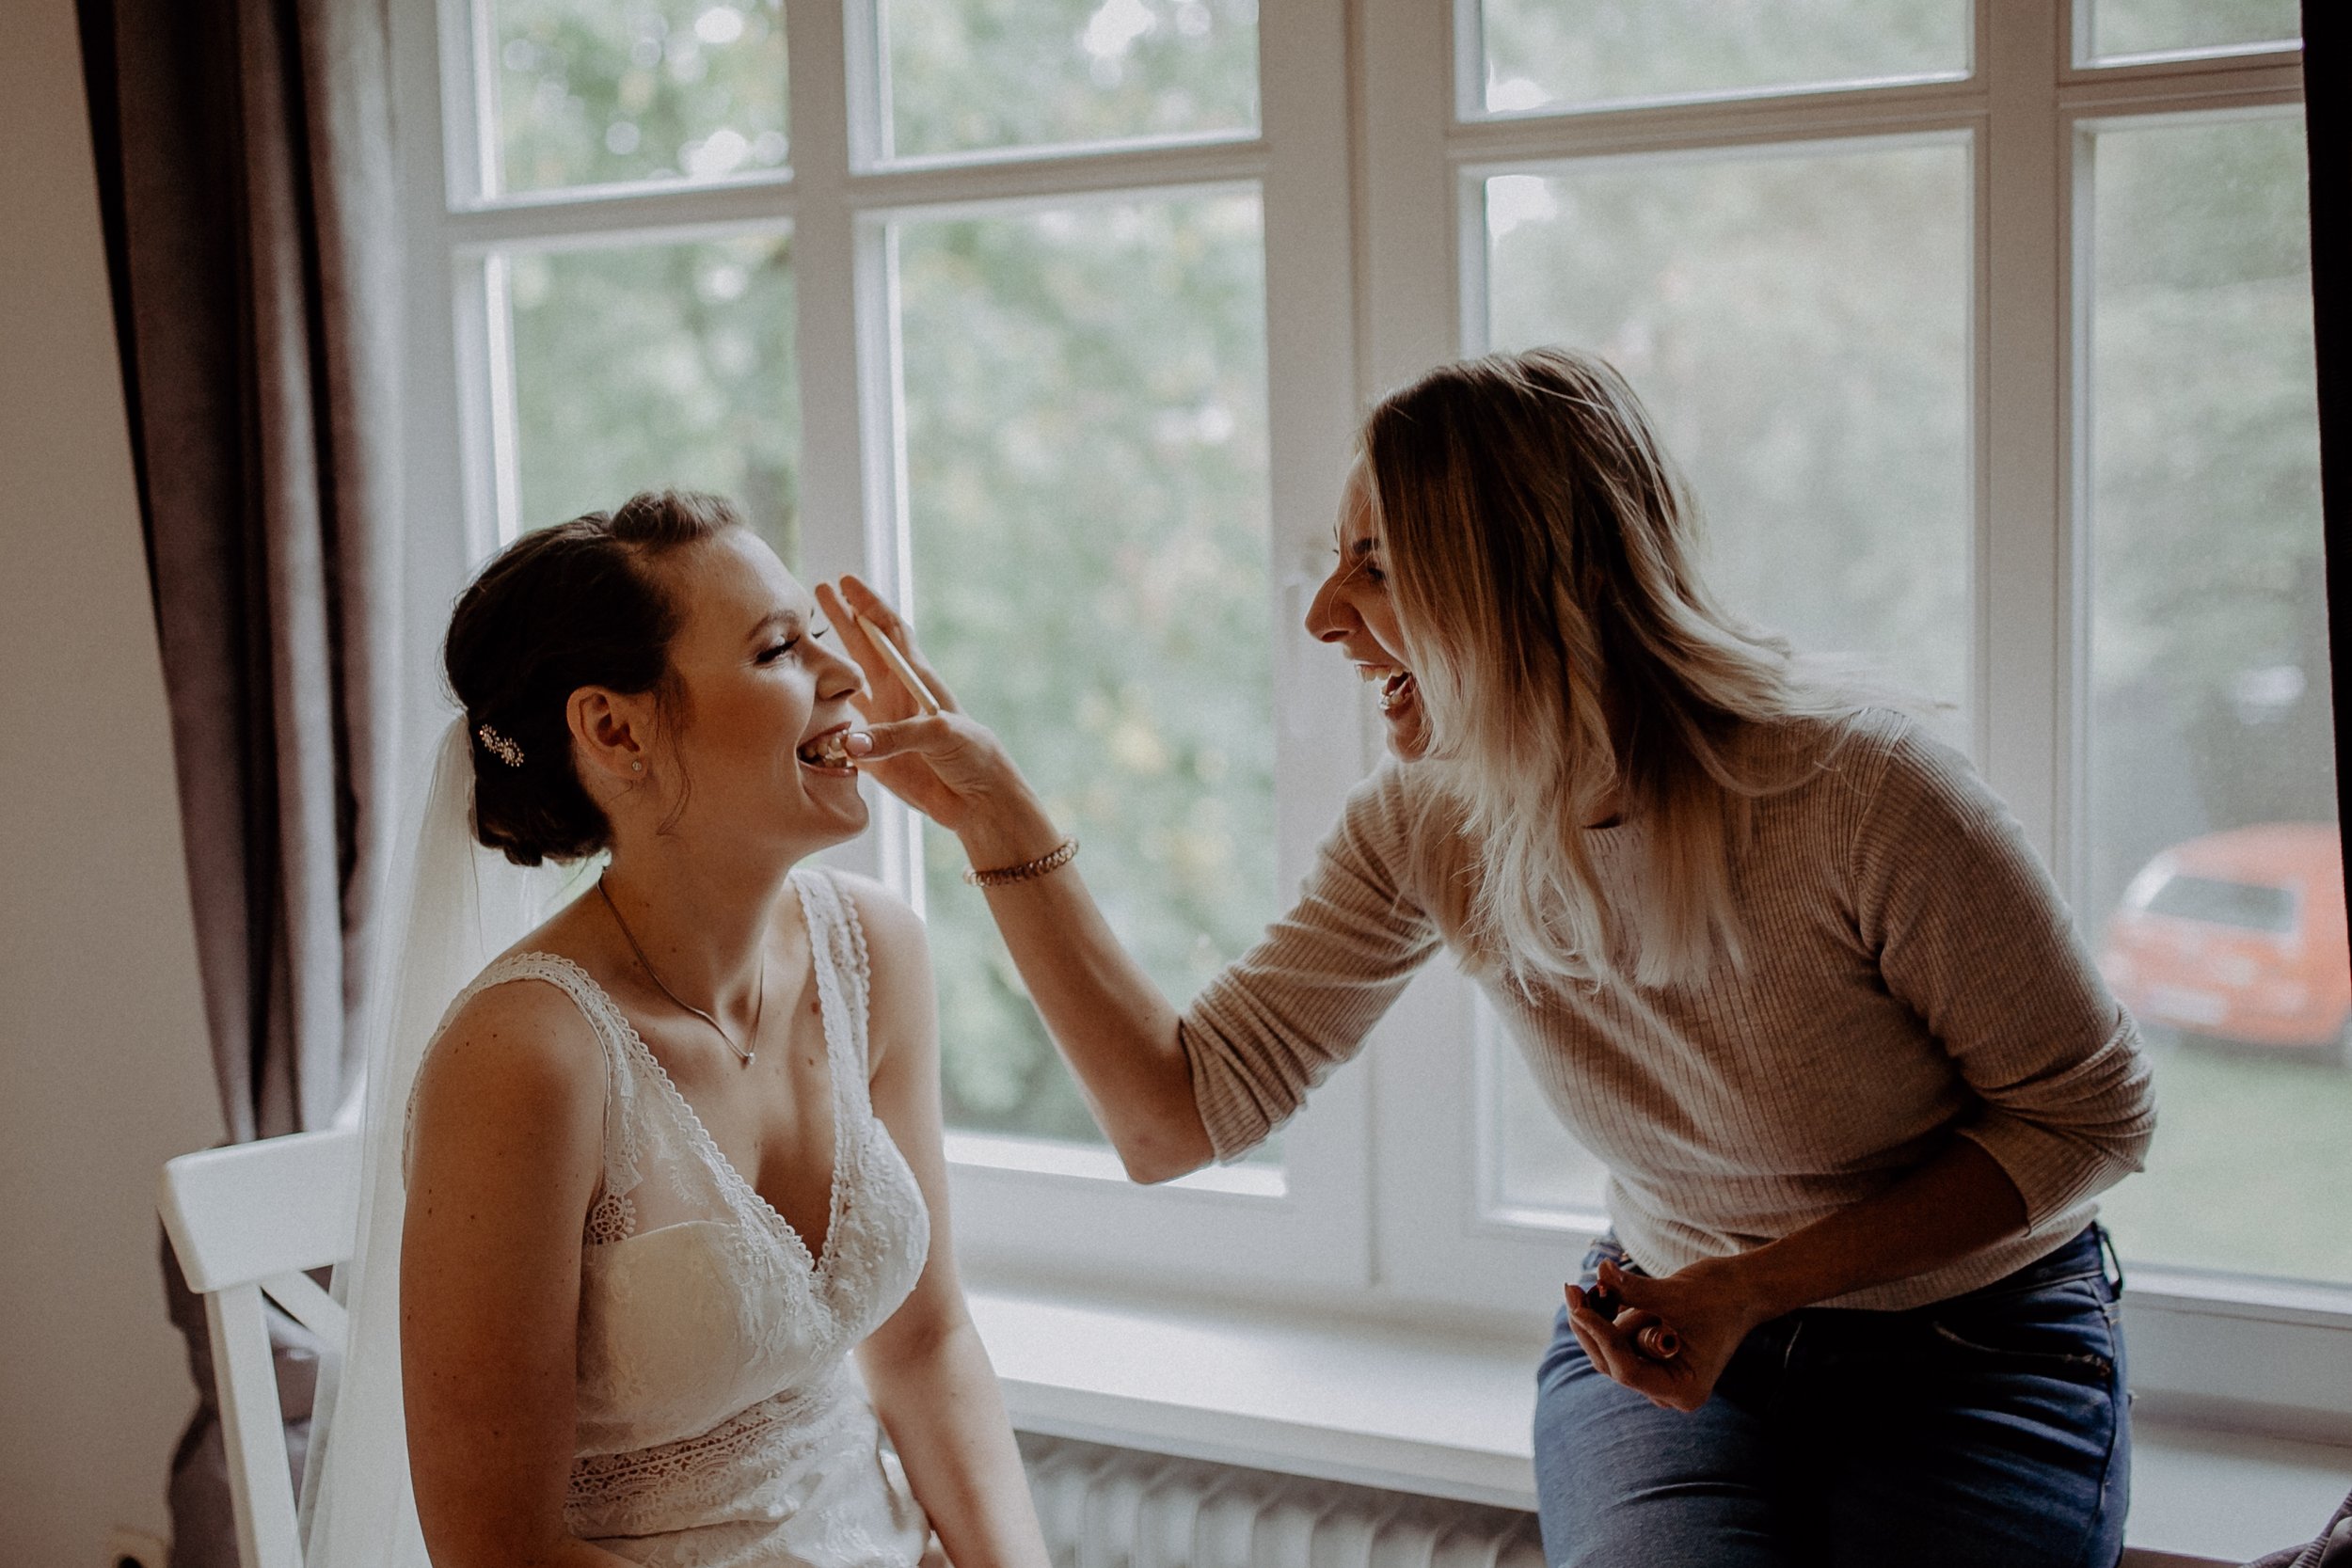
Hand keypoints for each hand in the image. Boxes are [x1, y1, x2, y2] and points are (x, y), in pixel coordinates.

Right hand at [814, 577, 1059, 855]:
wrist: (979, 800)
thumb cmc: (972, 757)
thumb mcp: (940, 736)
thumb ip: (895, 736)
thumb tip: (851, 742)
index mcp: (916, 679)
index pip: (889, 631)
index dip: (868, 605)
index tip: (846, 581)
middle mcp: (897, 695)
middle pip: (864, 647)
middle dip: (842, 618)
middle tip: (818, 589)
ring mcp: (885, 722)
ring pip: (849, 685)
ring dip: (828, 664)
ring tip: (804, 642)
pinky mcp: (875, 754)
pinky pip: (844, 730)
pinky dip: (826, 720)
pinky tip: (806, 707)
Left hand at [1563, 1256, 1774, 1412]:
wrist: (1742, 1289)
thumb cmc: (1720, 1294)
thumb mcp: (1675, 1293)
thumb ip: (1634, 1290)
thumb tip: (1599, 1272)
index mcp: (1684, 1389)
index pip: (1628, 1371)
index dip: (1601, 1338)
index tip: (1578, 1308)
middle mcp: (1668, 1391)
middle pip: (1612, 1363)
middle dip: (1593, 1324)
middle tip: (1574, 1288)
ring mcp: (1657, 1376)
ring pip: (1611, 1348)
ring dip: (1607, 1314)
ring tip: (1623, 1284)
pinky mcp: (1649, 1357)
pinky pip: (1617, 1338)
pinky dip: (1611, 1313)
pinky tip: (1611, 1289)